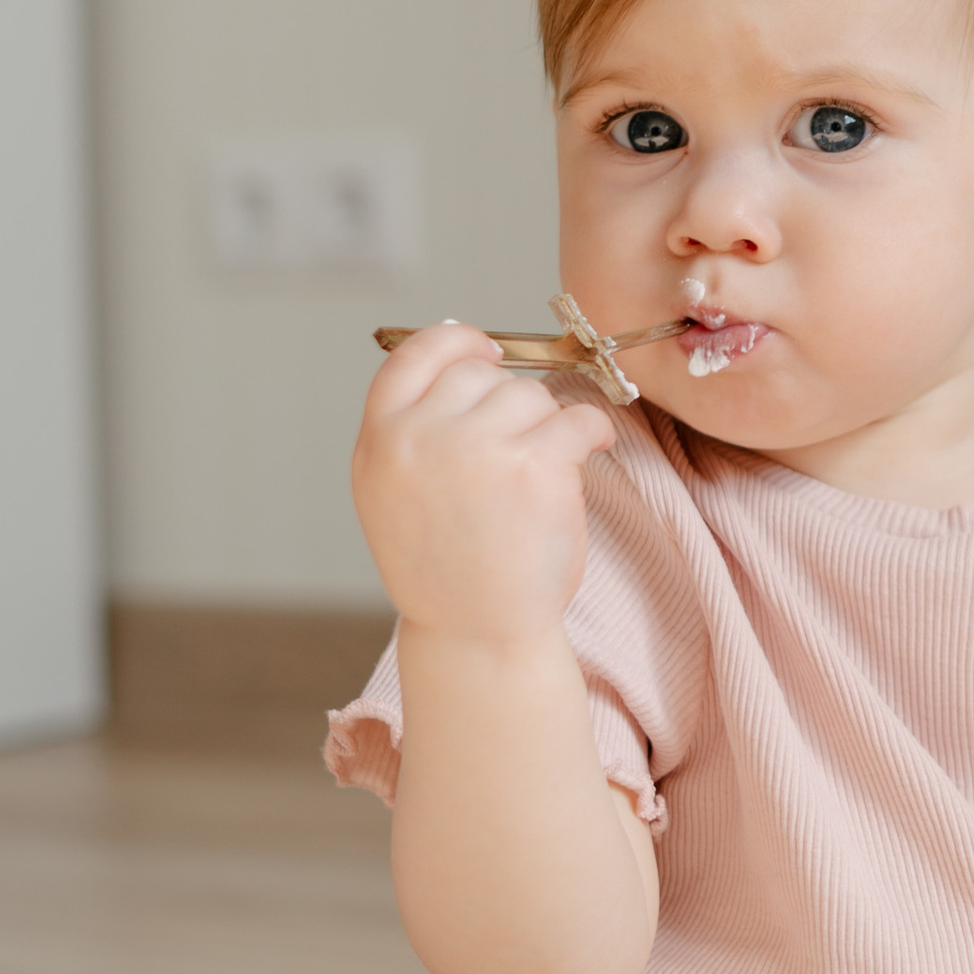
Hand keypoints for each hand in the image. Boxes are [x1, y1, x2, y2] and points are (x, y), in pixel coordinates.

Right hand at [351, 324, 617, 644]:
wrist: (477, 631)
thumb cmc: (445, 564)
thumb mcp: (392, 490)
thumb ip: (413, 424)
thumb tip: (464, 346)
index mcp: (380, 439)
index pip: (415, 355)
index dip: (456, 341)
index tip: (486, 350)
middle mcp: (421, 437)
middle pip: (483, 374)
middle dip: (509, 405)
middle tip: (513, 458)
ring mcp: (477, 447)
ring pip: (533, 396)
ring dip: (547, 428)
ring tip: (535, 480)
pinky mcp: (534, 465)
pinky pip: (579, 419)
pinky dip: (592, 434)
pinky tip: (588, 454)